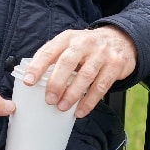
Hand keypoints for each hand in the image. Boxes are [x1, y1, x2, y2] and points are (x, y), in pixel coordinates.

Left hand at [22, 27, 137, 117]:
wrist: (121, 39)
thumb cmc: (88, 47)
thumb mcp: (71, 44)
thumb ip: (55, 57)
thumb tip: (32, 79)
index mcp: (68, 37)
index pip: (50, 50)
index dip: (37, 66)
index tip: (28, 82)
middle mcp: (85, 42)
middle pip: (68, 62)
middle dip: (56, 82)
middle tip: (49, 99)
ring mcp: (102, 53)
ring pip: (86, 75)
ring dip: (72, 94)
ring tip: (62, 107)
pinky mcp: (115, 64)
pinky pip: (101, 86)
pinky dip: (90, 101)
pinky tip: (80, 111)